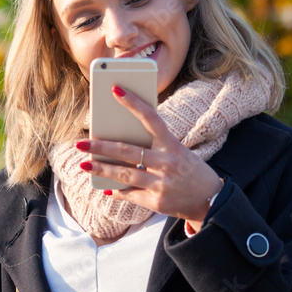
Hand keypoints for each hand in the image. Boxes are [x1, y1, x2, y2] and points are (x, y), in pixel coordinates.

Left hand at [77, 85, 222, 231]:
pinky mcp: (157, 202)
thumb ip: (152, 145)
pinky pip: (130, 193)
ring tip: (84, 164)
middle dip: (100, 147)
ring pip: (124, 174)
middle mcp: (167, 163)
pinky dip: (116, 190)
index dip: (133, 103)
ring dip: (101, 169)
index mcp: (173, 145)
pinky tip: (105, 188)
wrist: (211, 200)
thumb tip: (120, 138)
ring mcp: (161, 183)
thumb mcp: (177, 151)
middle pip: (127, 151)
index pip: (151, 118)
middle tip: (80, 143)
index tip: (115, 89)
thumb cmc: (187, 168)